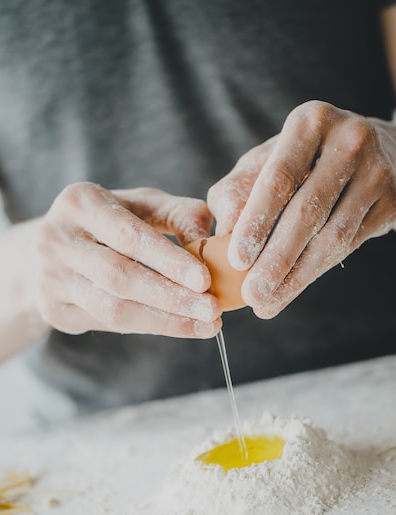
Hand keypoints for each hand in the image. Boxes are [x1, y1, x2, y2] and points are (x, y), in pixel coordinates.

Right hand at [32, 184, 221, 337]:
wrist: (57, 247)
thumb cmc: (113, 221)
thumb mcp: (145, 205)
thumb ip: (180, 215)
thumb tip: (211, 244)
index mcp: (79, 202)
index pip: (128, 236)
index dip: (168, 260)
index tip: (205, 280)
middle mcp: (54, 239)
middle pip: (119, 276)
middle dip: (171, 297)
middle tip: (212, 310)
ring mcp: (48, 277)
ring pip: (111, 308)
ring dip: (163, 321)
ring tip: (205, 325)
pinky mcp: (51, 309)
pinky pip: (105, 324)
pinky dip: (147, 326)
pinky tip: (178, 325)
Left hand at [208, 101, 395, 317]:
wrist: (374, 148)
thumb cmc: (303, 159)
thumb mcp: (264, 160)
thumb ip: (237, 190)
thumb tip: (225, 229)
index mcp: (310, 123)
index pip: (279, 178)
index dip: (256, 222)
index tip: (237, 260)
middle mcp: (349, 141)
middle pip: (308, 211)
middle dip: (276, 259)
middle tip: (252, 295)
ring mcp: (377, 171)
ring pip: (333, 236)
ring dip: (296, 276)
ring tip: (266, 302)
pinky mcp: (393, 201)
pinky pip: (350, 245)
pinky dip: (316, 271)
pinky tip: (291, 288)